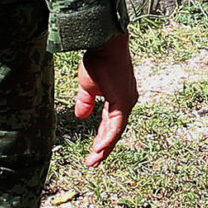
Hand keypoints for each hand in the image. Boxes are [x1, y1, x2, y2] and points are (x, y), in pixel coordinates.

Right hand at [73, 29, 137, 167]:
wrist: (105, 44)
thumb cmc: (97, 60)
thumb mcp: (87, 86)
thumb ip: (85, 102)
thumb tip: (81, 117)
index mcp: (118, 99)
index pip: (110, 124)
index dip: (101, 138)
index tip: (93, 152)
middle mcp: (126, 103)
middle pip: (115, 131)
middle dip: (103, 148)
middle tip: (93, 163)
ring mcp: (127, 103)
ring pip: (116, 131)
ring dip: (104, 147)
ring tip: (94, 161)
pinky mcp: (124, 102)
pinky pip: (116, 125)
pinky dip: (107, 138)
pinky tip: (99, 148)